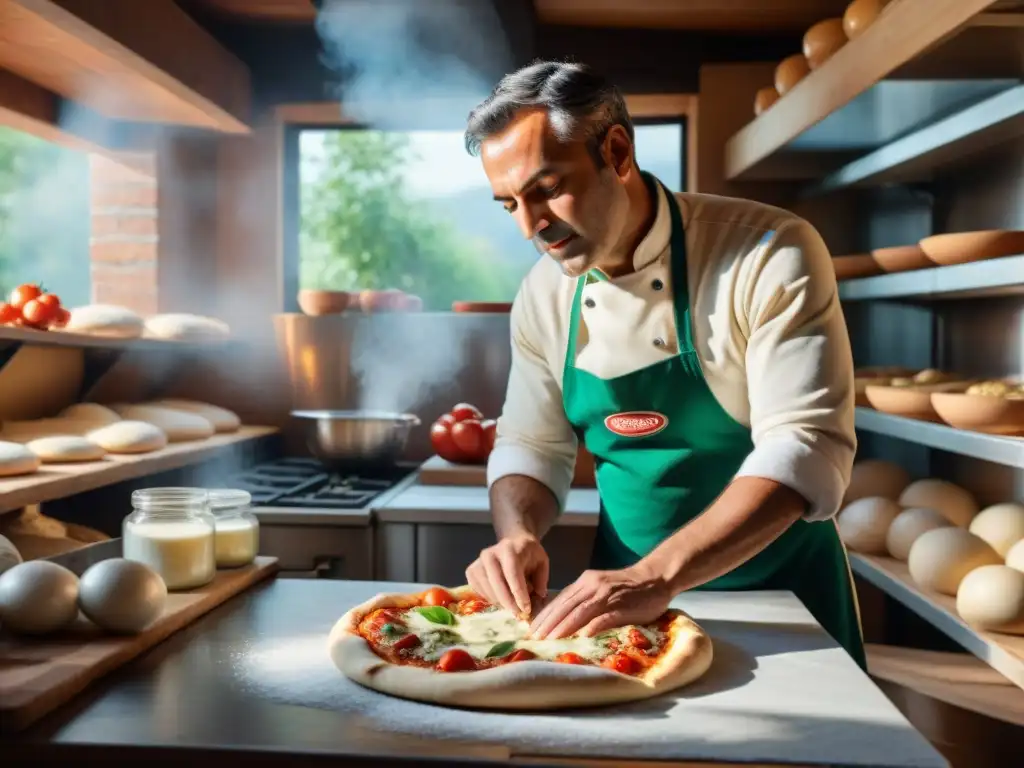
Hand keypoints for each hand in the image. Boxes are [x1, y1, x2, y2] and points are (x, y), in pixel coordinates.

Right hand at [466, 533, 549, 616]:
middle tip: (518, 614)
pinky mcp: (471, 572)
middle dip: (508, 602)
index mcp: (509, 549)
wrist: (513, 543)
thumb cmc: (529, 555)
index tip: (526, 609)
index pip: (512, 572)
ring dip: (500, 603)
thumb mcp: (541, 562)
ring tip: (513, 606)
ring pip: (487, 589)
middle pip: (496, 582)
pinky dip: (491, 600)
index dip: (519, 592)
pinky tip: (501, 599)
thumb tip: (538, 595)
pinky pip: (479, 592)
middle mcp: (490, 554)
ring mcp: (478, 562)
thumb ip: (541, 578)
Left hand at [528, 563, 671, 639]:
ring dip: (563, 627)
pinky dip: (592, 626)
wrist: (655, 578)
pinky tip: (582, 636)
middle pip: (565, 606)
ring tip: (550, 640)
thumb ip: (585, 600)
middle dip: (548, 623)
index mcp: (586, 581)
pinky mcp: (622, 606)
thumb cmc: (627, 587)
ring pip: (579, 611)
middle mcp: (593, 586)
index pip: (560, 600)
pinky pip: (604, 617)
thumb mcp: (600, 588)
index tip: (532, 629)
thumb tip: (565, 620)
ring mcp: (607, 595)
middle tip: (534, 638)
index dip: (545, 615)